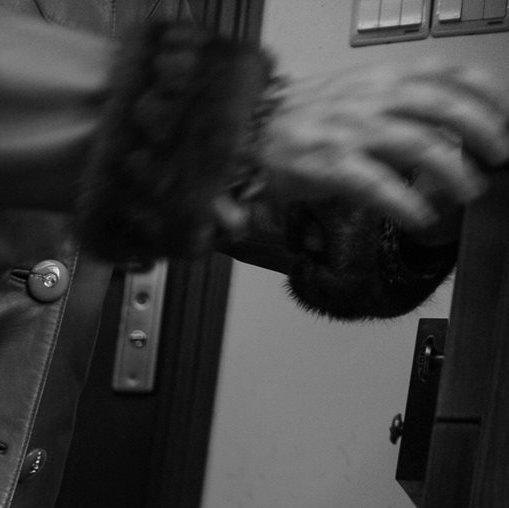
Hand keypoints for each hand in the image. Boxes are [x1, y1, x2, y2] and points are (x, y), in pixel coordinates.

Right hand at [262, 57, 508, 233]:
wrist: (242, 131)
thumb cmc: (296, 118)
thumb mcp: (352, 93)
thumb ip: (395, 104)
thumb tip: (441, 130)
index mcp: (380, 77)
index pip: (448, 72)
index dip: (486, 93)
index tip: (505, 116)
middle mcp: (371, 99)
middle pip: (446, 108)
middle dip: (483, 134)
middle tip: (496, 158)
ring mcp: (351, 131)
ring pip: (422, 147)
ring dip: (453, 173)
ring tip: (466, 192)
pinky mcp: (330, 165)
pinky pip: (379, 185)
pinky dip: (406, 203)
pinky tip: (420, 217)